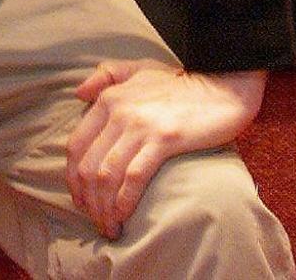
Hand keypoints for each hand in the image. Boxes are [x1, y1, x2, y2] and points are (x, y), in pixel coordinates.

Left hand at [64, 63, 265, 238]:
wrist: (222, 86)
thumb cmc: (181, 84)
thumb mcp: (139, 69)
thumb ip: (107, 76)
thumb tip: (78, 93)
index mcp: (109, 98)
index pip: (76, 145)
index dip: (73, 178)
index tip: (81, 199)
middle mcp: (118, 111)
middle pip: (88, 165)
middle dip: (88, 200)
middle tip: (96, 220)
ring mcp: (140, 125)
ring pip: (107, 175)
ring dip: (104, 207)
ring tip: (110, 227)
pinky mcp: (164, 139)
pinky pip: (134, 177)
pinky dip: (124, 201)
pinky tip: (124, 217)